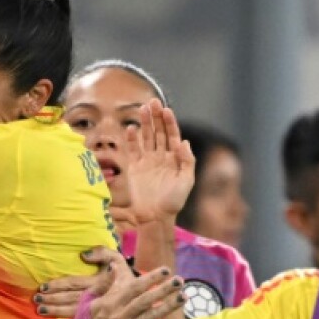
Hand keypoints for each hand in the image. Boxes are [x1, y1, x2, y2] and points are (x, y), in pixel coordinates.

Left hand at [34, 246, 121, 317]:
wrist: (142, 296)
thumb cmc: (124, 275)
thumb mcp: (117, 259)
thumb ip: (102, 253)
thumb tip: (82, 255)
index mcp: (99, 281)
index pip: (73, 284)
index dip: (57, 286)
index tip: (43, 287)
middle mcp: (97, 296)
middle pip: (70, 299)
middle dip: (52, 300)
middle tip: (36, 300)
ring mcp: (97, 308)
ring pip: (72, 310)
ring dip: (55, 311)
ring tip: (39, 310)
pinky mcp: (97, 316)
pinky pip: (79, 318)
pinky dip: (65, 318)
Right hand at [85, 252, 185, 318]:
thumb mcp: (88, 300)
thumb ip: (103, 283)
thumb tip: (113, 267)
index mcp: (110, 303)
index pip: (134, 288)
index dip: (151, 278)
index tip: (165, 270)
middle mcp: (120, 317)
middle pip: (146, 300)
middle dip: (164, 289)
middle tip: (180, 280)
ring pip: (152, 317)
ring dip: (169, 306)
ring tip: (183, 297)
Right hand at [124, 98, 194, 225]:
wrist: (155, 216)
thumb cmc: (173, 201)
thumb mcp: (186, 181)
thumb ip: (187, 161)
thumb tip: (184, 142)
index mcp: (174, 158)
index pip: (172, 135)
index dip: (170, 122)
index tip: (166, 110)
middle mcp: (160, 157)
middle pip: (158, 132)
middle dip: (156, 117)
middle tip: (153, 102)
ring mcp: (147, 161)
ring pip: (145, 138)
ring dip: (144, 123)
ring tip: (142, 109)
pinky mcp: (134, 168)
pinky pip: (132, 150)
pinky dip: (131, 139)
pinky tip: (132, 129)